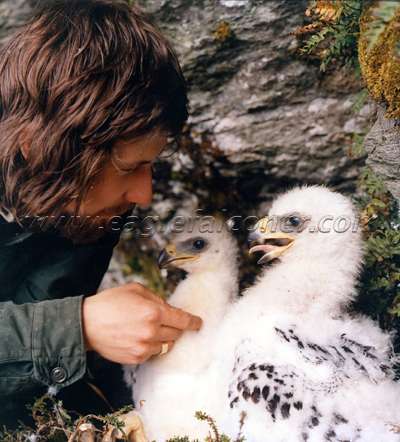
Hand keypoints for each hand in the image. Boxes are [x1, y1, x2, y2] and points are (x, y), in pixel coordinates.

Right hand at [82, 282, 201, 363]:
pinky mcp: (136, 359)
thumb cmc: (109, 303)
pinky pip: (153, 353)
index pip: (183, 320)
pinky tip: (140, 337)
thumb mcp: (135, 290)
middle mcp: (151, 332)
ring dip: (164, 337)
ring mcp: (144, 347)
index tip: (198, 323)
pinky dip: (152, 346)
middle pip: (176, 333)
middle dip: (175, 326)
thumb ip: (156, 299)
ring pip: (167, 345)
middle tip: (167, 321)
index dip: (193, 322)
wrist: (86, 324)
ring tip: (150, 329)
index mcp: (153, 312)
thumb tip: (169, 309)